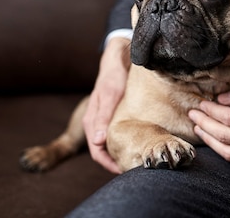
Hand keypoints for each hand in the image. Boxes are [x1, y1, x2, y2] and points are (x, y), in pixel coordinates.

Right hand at [82, 36, 130, 172]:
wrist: (116, 58)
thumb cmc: (113, 75)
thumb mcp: (110, 94)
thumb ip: (103, 117)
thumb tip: (99, 142)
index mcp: (93, 120)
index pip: (98, 152)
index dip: (110, 165)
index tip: (125, 171)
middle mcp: (96, 121)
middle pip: (103, 151)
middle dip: (116, 162)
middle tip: (135, 169)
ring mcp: (103, 118)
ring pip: (109, 143)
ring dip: (119, 152)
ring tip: (137, 158)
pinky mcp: (111, 114)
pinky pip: (113, 133)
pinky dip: (122, 140)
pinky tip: (136, 141)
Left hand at [188, 77, 229, 161]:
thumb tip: (222, 98)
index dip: (211, 111)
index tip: (202, 102)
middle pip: (225, 135)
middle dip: (205, 124)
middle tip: (193, 113)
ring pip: (229, 151)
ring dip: (210, 139)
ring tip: (199, 126)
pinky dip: (223, 150)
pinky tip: (215, 139)